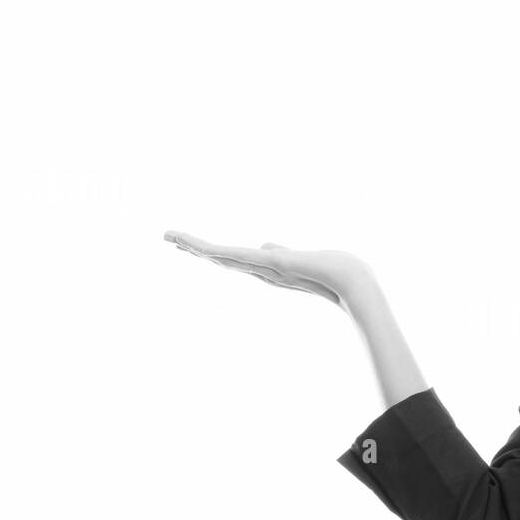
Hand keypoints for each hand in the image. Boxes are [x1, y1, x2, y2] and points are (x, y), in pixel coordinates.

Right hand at [162, 231, 372, 308]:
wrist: (351, 283)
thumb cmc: (334, 271)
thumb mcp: (302, 258)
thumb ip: (281, 253)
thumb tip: (267, 246)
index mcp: (269, 269)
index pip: (234, 258)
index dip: (212, 251)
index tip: (192, 245)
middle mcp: (262, 272)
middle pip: (222, 258)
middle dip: (195, 248)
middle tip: (169, 237)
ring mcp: (264, 269)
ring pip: (223, 256)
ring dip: (196, 246)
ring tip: (171, 236)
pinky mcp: (270, 264)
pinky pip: (238, 256)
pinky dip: (216, 250)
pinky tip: (197, 245)